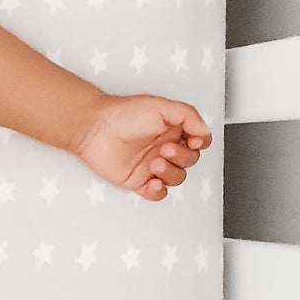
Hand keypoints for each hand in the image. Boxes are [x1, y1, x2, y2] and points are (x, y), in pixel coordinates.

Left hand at [70, 94, 212, 200]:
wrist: (94, 128)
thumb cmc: (123, 114)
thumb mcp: (162, 106)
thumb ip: (188, 116)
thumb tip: (205, 131)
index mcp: (172, 130)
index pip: (198, 142)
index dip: (200, 143)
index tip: (193, 140)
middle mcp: (164, 147)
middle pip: (189, 161)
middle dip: (182, 157)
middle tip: (165, 150)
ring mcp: (151, 165)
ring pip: (176, 178)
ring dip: (171, 173)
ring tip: (155, 163)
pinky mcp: (138, 180)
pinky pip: (157, 193)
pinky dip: (159, 191)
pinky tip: (153, 183)